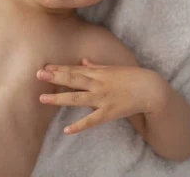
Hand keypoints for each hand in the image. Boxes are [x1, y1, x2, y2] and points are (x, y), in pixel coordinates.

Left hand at [36, 58, 166, 133]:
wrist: (151, 89)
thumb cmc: (132, 77)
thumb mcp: (113, 68)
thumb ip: (97, 66)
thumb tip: (84, 60)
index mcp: (98, 73)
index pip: (75, 70)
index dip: (59, 68)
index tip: (45, 67)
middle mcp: (98, 84)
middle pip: (73, 80)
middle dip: (55, 77)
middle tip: (38, 74)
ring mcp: (102, 98)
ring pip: (77, 99)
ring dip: (59, 98)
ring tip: (43, 98)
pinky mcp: (109, 112)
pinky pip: (91, 120)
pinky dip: (79, 125)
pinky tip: (66, 130)